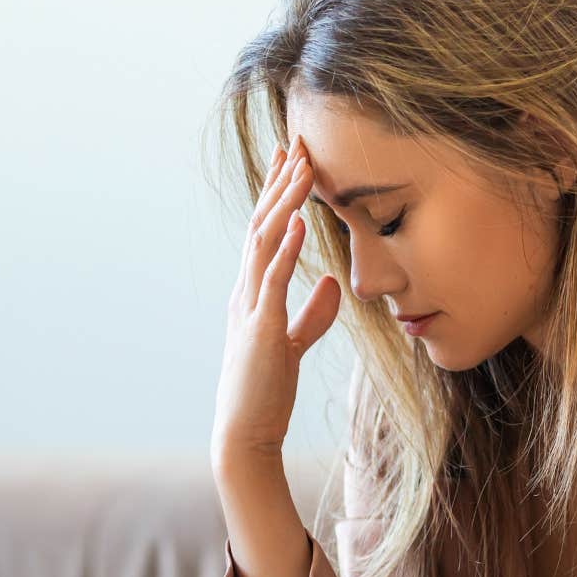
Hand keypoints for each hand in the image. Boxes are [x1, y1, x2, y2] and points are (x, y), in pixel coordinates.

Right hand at [212, 135, 342, 459]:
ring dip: (284, 202)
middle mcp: (245, 292)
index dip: (277, 193)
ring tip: (302, 167)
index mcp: (251, 294)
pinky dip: (286, 247)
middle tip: (296, 142)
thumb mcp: (293, 345)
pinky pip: (274, 280)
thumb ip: (311, 314)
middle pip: (261, 225)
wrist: (245, 434)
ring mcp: (250, 309)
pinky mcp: (263, 330)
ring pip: (265, 242)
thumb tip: (332, 283)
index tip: (291, 158)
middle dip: (280, 183)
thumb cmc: (266, 392)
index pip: (264, 232)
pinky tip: (299, 220)